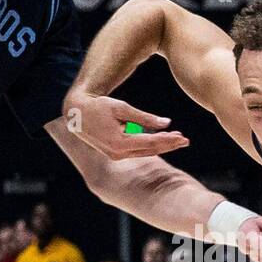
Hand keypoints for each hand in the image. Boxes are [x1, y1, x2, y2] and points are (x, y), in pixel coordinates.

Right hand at [63, 91, 189, 159]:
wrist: (76, 113)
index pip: (151, 142)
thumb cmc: (98, 106)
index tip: (183, 137)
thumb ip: (145, 117)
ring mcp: (116, 155)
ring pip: (144, 152)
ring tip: (177, 140)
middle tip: (186, 140)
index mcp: (120, 142)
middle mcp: (119, 153)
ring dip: (161, 146)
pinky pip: (136, 151)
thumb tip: (167, 122)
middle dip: (169, 145)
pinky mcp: (114, 153)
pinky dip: (149, 147)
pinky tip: (161, 142)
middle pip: (150, 150)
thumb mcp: (122, 108)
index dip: (168, 140)